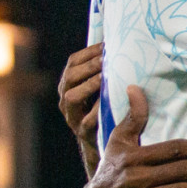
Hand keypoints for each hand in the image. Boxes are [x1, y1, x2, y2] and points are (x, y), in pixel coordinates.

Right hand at [58, 43, 102, 159]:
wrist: (101, 143)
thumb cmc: (103, 109)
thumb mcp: (100, 89)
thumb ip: (103, 71)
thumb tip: (120, 44)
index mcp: (69, 85)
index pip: (72, 62)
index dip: (88, 52)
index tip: (106, 45)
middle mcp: (66, 99)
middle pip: (69, 77)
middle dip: (89, 66)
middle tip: (107, 60)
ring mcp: (72, 116)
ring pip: (71, 97)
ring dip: (89, 85)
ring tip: (105, 78)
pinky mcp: (83, 132)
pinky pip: (87, 120)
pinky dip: (96, 110)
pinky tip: (108, 101)